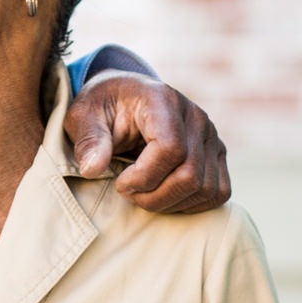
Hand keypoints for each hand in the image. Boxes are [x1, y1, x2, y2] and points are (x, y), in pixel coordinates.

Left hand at [64, 70, 230, 213]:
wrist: (125, 98)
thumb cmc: (103, 107)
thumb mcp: (83, 115)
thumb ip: (89, 140)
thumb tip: (93, 169)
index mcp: (163, 101)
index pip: (170, 148)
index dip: (143, 176)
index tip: (119, 182)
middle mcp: (195, 117)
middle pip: (190, 175)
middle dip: (153, 196)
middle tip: (127, 193)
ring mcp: (211, 137)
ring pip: (205, 188)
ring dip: (170, 203)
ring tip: (142, 195)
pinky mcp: (217, 155)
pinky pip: (218, 192)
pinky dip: (190, 204)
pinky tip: (163, 197)